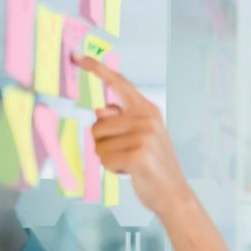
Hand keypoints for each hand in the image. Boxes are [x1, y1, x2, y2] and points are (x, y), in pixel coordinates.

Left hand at [72, 53, 187, 215]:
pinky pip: (104, 159)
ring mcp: (143, 136)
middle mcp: (146, 119)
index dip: (97, 69)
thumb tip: (100, 109)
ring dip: (108, 158)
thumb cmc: (155, 165)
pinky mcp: (137, 154)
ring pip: (98, 144)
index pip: (119, 83)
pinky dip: (112, 169)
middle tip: (127, 155)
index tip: (77, 57)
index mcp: (148, 110)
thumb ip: (122, 120)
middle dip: (104, 144)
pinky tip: (130, 172)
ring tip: (130, 164)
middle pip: (97, 124)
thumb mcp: (142, 136)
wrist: (174, 193)